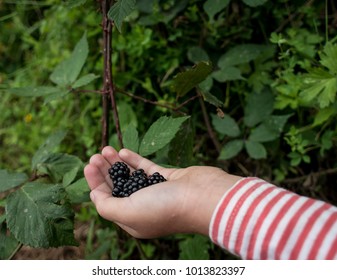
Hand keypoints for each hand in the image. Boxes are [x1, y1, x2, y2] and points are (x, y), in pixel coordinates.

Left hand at [84, 146, 241, 237]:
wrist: (204, 197)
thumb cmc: (166, 208)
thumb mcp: (129, 211)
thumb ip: (108, 206)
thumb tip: (95, 196)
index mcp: (133, 220)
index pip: (107, 201)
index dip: (96, 183)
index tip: (88, 165)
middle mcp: (143, 207)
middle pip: (118, 187)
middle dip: (104, 171)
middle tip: (95, 155)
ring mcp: (156, 192)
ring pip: (130, 176)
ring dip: (116, 163)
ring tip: (105, 149)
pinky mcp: (167, 178)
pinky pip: (146, 168)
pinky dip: (134, 160)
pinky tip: (122, 151)